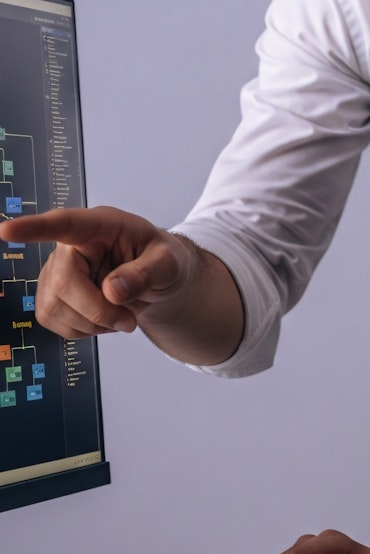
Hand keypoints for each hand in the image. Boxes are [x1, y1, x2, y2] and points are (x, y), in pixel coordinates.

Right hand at [0, 206, 194, 339]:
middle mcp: (71, 245)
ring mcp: (57, 270)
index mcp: (101, 225)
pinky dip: (82, 330)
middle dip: (96, 310)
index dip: (34, 228)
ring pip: (54, 307)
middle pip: (64, 283)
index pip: (64, 224)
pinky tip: (103, 320)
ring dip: (91, 323)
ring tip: (120, 316)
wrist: (158, 280)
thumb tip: (112, 291)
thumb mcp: (169, 263)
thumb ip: (146, 273)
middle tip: (129, 321)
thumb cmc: (163, 260)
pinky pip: (54, 321)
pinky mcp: (52, 295)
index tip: (7, 230)